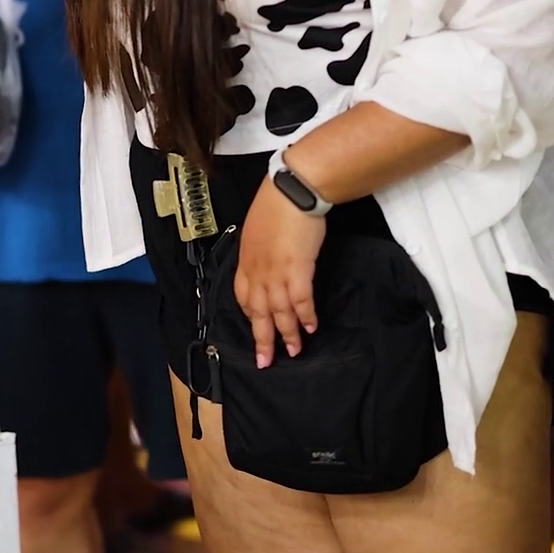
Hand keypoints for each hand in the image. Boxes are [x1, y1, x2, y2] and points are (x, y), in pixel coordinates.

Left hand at [235, 177, 325, 367]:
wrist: (290, 192)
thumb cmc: (276, 204)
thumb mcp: (258, 229)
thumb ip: (260, 248)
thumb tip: (268, 256)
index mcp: (246, 261)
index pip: (243, 296)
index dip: (251, 316)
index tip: (256, 329)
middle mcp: (257, 271)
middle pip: (258, 313)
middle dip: (262, 339)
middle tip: (265, 361)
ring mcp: (276, 273)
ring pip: (279, 313)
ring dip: (287, 335)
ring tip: (294, 352)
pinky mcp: (297, 270)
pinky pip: (300, 302)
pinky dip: (305, 317)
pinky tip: (310, 328)